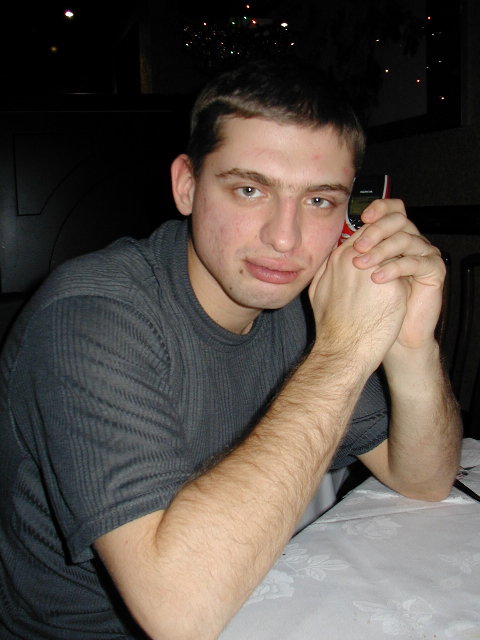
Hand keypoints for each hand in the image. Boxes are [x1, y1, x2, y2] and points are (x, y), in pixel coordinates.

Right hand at [308, 233, 408, 372]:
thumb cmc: (331, 327)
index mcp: (338, 259)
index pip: (363, 235)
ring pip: (396, 252)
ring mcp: (377, 270)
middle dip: (390, 243)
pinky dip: (408, 278)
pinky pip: (405, 273)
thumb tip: (332, 261)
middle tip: (396, 257)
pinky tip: (407, 291)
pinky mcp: (394, 286)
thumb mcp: (318, 291)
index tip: (381, 251)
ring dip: (401, 260)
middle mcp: (357, 259)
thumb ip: (327, 270)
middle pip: (381, 237)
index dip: (374, 240)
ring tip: (403, 274)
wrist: (344, 350)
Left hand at [350, 199, 444, 351]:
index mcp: (388, 240)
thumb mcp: (347, 279)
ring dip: (382, 249)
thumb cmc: (365, 310)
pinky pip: (417, 261)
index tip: (361, 217)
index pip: (387, 212)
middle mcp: (406, 243)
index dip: (376, 210)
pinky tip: (377, 278)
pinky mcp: (433, 271)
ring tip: (362, 265)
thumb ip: (342, 257)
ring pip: (406, 239)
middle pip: (398, 220)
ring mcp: (421, 255)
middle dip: (377, 229)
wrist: (385, 338)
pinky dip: (395, 268)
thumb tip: (329, 240)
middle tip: (358, 246)